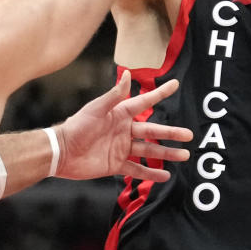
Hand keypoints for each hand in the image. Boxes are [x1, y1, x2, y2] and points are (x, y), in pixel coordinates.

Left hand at [56, 70, 191, 182]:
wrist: (62, 153)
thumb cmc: (77, 127)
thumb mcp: (96, 109)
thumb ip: (114, 95)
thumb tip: (127, 73)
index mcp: (120, 114)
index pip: (145, 102)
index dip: (160, 94)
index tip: (175, 84)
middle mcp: (124, 131)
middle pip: (153, 132)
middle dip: (171, 133)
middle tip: (189, 135)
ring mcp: (121, 148)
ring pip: (149, 151)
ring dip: (166, 154)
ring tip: (184, 156)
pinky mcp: (116, 164)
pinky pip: (137, 169)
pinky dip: (151, 173)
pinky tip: (165, 175)